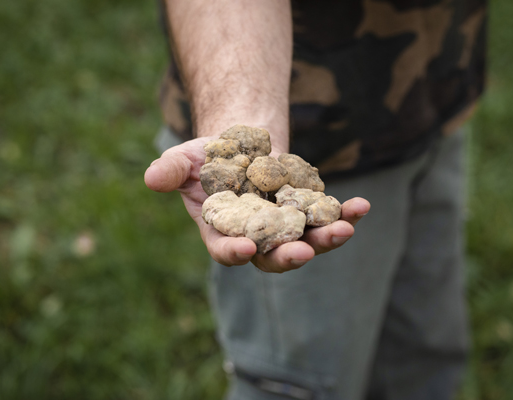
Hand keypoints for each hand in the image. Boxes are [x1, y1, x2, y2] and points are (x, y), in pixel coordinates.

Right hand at [144, 138, 370, 272]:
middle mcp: (256, 236)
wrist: (244, 145)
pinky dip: (345, 214)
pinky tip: (361, 206)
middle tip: (304, 252)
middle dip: (289, 256)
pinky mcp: (308, 212)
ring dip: (326, 238)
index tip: (247, 247)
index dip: (234, 252)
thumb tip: (151, 178)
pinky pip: (328, 217)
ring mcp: (286, 227)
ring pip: (307, 240)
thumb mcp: (186, 158)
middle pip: (273, 255)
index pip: (226, 249)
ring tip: (345, 228)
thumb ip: (171, 170)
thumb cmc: (209, 156)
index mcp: (222, 231)